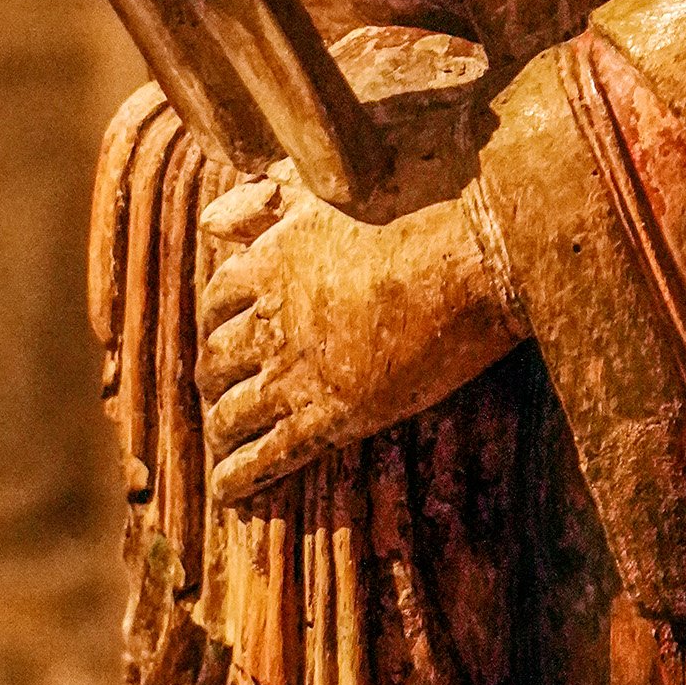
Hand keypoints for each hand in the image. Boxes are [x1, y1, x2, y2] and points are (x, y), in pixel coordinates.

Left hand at [197, 173, 523, 498]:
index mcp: (269, 261)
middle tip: (220, 393)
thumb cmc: (420, 206)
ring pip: (232, 413)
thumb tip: (209, 225)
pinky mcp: (333, 415)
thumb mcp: (329, 189)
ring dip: (222, 433)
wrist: (476, 253)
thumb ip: (267, 204)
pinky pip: (267, 457)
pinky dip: (240, 478)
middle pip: (216, 359)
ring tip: (223, 445)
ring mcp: (297, 372)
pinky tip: (231, 495)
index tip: (227, 331)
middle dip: (213, 380)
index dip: (220, 319)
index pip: (219, 297)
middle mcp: (271, 319)